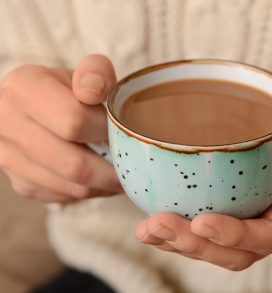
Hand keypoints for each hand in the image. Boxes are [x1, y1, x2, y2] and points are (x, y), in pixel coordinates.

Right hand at [0, 54, 121, 201]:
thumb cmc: (70, 91)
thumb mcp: (85, 73)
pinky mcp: (20, 183)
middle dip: (112, 170)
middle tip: (133, 166)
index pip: (74, 122)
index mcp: (23, 89)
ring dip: (105, 186)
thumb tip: (92, 91)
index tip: (122, 132)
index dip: (106, 131)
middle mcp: (6, 124)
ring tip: (122, 174)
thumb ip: (96, 72)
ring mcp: (8, 158)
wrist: (39, 110)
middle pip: (74, 164)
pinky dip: (90, 192)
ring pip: (72, 187)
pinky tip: (101, 179)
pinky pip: (64, 197)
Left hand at [135, 97, 271, 270]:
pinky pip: (202, 237)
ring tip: (146, 229)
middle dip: (194, 244)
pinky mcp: (227, 218)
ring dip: (177, 244)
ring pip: (212, 250)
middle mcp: (266, 226)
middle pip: (232, 253)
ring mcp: (245, 226)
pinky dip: (174, 236)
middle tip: (159, 224)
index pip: (265, 236)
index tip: (201, 221)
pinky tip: (148, 227)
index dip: (233, 235)